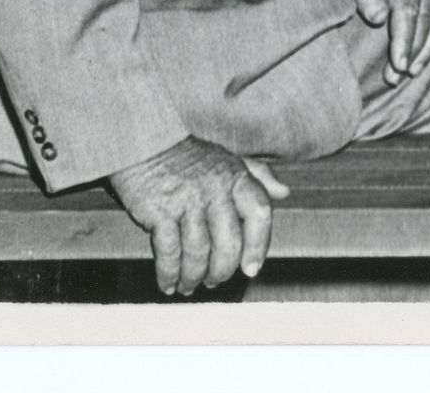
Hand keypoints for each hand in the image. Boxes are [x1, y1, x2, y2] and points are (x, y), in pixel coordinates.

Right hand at [109, 135, 289, 295]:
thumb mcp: (229, 159)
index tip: (251, 268)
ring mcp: (187, 201)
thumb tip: (283, 192)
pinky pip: (169, 252)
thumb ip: (259, 176)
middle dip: (221, 271)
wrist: (145, 144)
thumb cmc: (190, 158)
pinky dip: (169, 274)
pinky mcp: (160, 211)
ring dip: (193, 277)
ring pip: (198, 253)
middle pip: (229, 243)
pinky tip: (168, 283)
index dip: (259, 245)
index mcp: (236, 177)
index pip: (260, 213)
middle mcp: (215, 189)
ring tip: (189, 285)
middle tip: (213, 282)